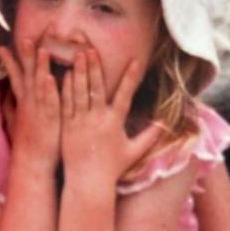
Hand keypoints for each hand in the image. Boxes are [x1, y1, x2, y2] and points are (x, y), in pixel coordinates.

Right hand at [0, 35, 60, 172]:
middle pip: (27, 75)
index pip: (16, 77)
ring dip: (39, 67)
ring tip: (40, 49)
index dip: (10, 62)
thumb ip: (12, 107)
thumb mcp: (16, 123)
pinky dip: (49, 90)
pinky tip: (49, 78)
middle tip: (24, 37)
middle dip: (25, 56)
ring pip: (39, 84)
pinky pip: (50, 102)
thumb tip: (5, 96)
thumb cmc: (28, 143)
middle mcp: (29, 103)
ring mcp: (39, 110)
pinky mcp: (50, 120)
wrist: (33, 164)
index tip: (2, 47)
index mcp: (23, 102)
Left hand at [60, 51, 161, 195]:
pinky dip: (66, 88)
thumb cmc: (112, 168)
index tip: (135, 60)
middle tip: (92, 48)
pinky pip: (65, 103)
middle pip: (96, 87)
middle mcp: (98, 119)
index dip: (130, 77)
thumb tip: (165, 124)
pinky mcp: (66, 126)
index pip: (125, 94)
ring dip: (79, 72)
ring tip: (78, 55)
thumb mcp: (134, 152)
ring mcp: (80, 122)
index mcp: (115, 122)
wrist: (88, 182)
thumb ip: (150, 137)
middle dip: (95, 66)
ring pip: (79, 92)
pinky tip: (65, 74)